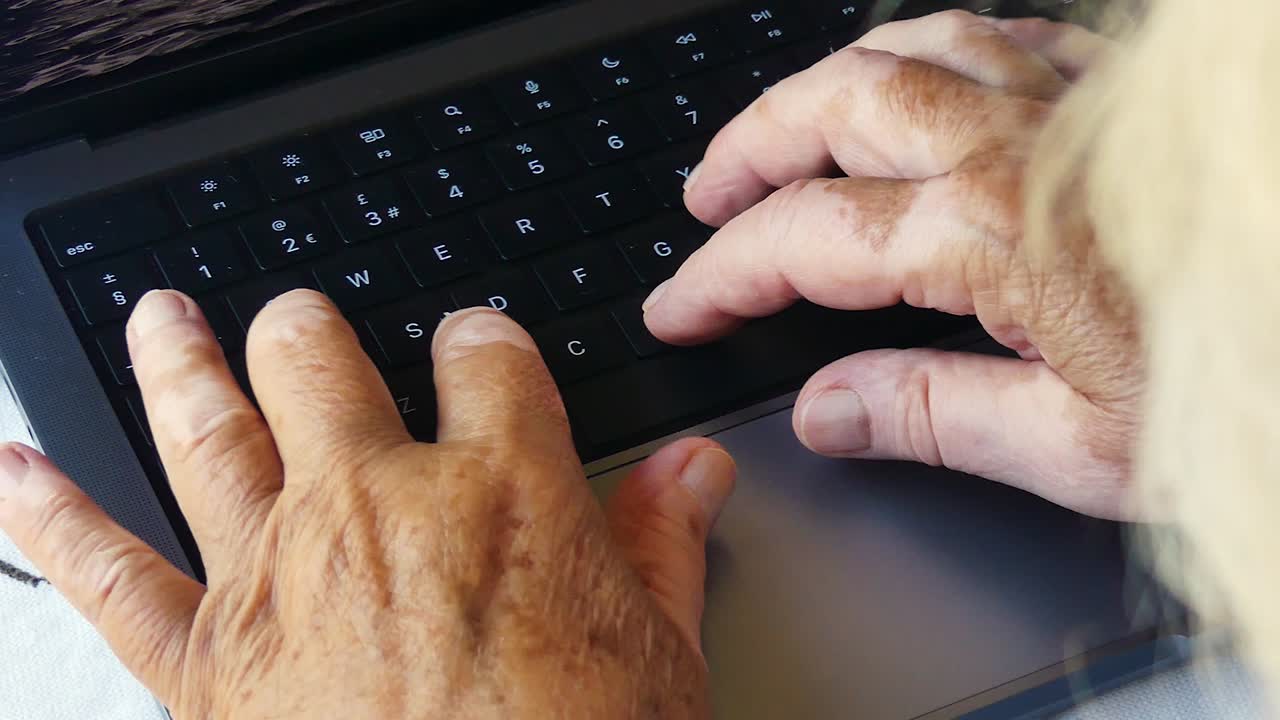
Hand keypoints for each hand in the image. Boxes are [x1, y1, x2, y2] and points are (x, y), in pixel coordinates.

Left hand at [0, 290, 735, 717]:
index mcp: (500, 492)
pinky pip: (109, 578)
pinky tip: (17, 477)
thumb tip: (695, 470)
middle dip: (314, 330)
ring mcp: (278, 577)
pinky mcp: (205, 666)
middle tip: (307, 325)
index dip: (482, 342)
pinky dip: (51, 522)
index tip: (480, 351)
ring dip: (182, 362)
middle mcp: (376, 508)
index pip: (483, 357)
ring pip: (208, 429)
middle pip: (319, 360)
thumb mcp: (661, 657)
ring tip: (163, 317)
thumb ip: (667, 542)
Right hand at [643, 11, 1137, 518]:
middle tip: (704, 202)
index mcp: (988, 233)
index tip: (680, 307)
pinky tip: (911, 81)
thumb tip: (825, 408)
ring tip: (781, 134)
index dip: (721, 273)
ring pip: (903, 47)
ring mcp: (1067, 104)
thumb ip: (932, 415)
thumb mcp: (1077, 444)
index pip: (805, 237)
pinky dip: (921, 51)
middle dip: (747, 152)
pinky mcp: (1114, 97)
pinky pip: (992, 33)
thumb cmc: (1244, 393)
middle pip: (833, 109)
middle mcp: (1014, 143)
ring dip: (820, 88)